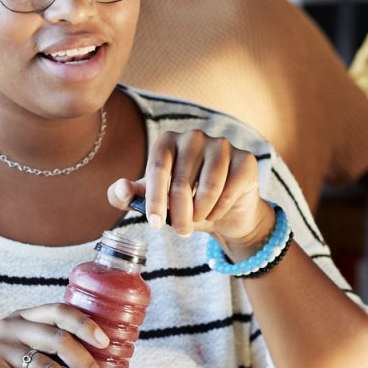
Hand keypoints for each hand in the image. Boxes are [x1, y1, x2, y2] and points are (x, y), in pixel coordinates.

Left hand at [107, 130, 270, 251]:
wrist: (224, 214)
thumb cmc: (184, 204)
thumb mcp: (152, 203)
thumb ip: (128, 196)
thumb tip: (121, 189)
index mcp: (167, 141)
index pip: (157, 169)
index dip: (155, 200)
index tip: (155, 224)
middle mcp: (194, 136)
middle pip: (181, 182)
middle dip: (179, 215)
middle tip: (181, 231)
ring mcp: (222, 145)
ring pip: (208, 188)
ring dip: (200, 213)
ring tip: (199, 219)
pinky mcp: (245, 159)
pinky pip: (230, 191)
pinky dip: (219, 210)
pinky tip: (217, 211)